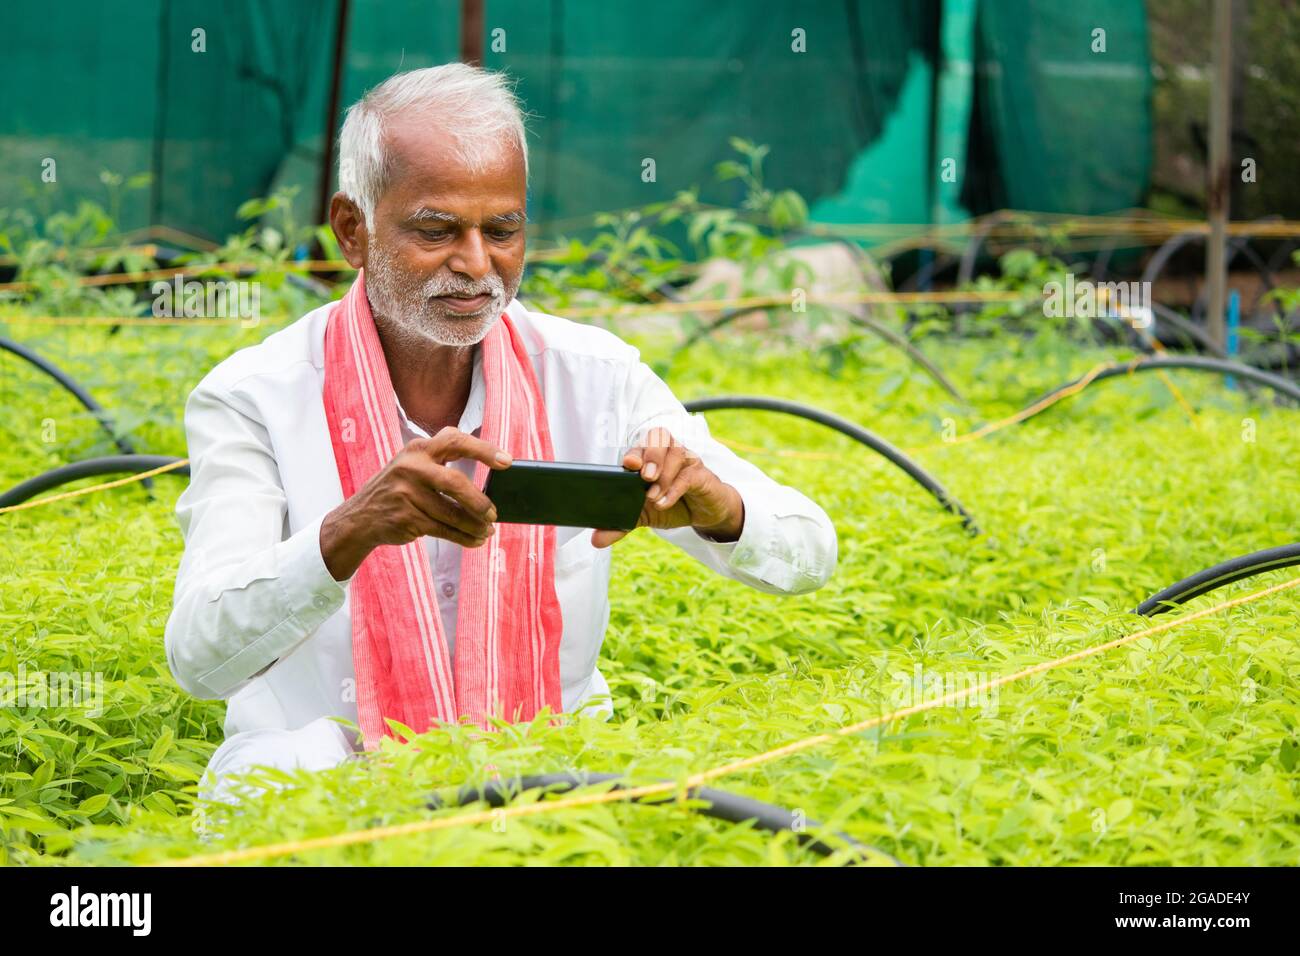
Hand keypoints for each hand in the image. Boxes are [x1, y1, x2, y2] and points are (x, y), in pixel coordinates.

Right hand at [320, 426, 511, 580]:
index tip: (507, 461)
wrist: (360, 518)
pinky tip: (474, 540)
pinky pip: (444, 529)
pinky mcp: (407, 518)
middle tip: (494, 513)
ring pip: (452, 512)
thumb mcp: (412, 465)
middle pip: (456, 482)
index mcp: (418, 448)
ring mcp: (406, 493)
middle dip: (479, 501)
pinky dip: (463, 537)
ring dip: (474, 526)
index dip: (484, 449)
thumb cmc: (397, 490)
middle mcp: (411, 467)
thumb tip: (487, 480)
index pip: (455, 441)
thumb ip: (441, 462)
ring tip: (487, 531)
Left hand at [591, 426, 743, 547]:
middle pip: (659, 436)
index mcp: (650, 457)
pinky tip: (664, 502)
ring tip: (652, 497)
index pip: (640, 445)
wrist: (704, 513)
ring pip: (676, 453)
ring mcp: (686, 461)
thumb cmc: (672, 504)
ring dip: (663, 475)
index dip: (634, 452)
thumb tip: (595, 540)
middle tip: (644, 477)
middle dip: (650, 455)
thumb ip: (620, 525)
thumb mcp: (643, 516)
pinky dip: (674, 489)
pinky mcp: (700, 474)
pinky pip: (688, 475)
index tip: (628, 465)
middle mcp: (668, 453)